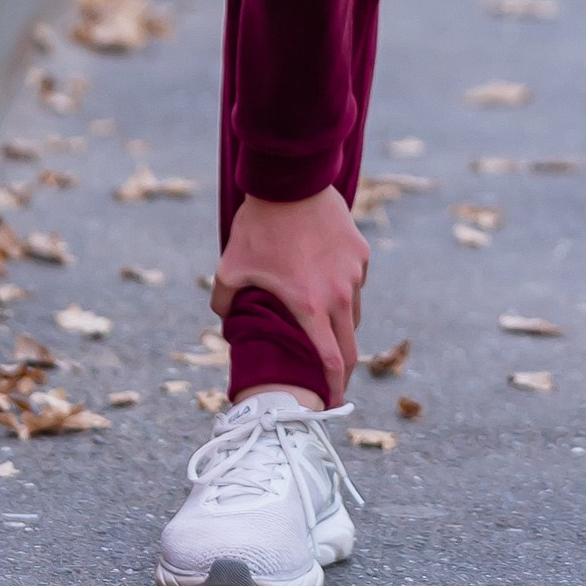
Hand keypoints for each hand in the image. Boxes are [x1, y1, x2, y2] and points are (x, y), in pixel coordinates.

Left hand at [211, 185, 367, 402]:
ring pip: (353, 312)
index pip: (330, 361)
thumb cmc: (259, 227)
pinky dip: (343, 289)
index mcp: (310, 307)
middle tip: (332, 382)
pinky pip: (355, 281)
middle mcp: (340, 295)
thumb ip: (225, 303)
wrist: (291, 181)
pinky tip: (323, 276)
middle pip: (350, 346)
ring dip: (340, 325)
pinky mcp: (361, 252)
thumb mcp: (229, 269)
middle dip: (343, 370)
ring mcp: (354, 272)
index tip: (331, 404)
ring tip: (321, 321)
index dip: (332, 388)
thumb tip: (225, 320)